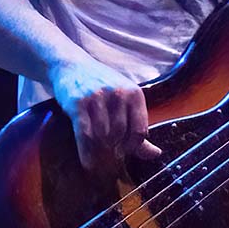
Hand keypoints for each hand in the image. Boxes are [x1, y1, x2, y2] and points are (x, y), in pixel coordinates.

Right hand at [48, 59, 162, 172]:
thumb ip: (139, 128)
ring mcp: (97, 98)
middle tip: (109, 149)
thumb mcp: (125, 101)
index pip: (140, 130)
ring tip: (98, 147)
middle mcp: (118, 94)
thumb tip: (156, 155)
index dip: (133, 146)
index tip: (125, 150)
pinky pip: (85, 135)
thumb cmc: (103, 86)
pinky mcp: (78, 103)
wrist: (72, 65)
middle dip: (115, 145)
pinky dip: (87, 152)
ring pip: (103, 135)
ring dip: (100, 146)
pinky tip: (88, 162)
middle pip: (121, 133)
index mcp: (134, 94)